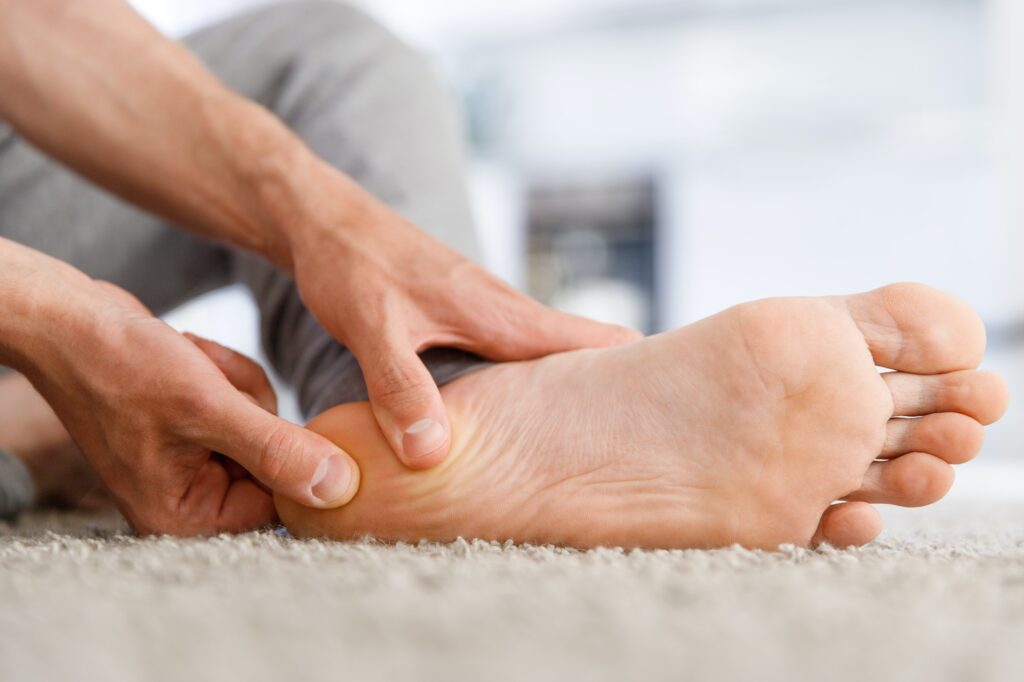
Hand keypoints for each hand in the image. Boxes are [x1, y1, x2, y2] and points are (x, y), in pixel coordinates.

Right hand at [13, 275, 358, 534]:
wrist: (71, 319)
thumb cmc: (123, 366)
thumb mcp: (208, 408)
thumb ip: (278, 451)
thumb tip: (341, 489)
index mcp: (185, 518)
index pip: (279, 504)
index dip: (292, 456)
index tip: (271, 413)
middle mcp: (190, 500)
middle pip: (277, 462)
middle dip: (252, 409)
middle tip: (207, 383)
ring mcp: (196, 463)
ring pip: (266, 425)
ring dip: (239, 385)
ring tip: (193, 367)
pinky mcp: (200, 428)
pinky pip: (247, 404)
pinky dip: (228, 374)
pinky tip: (192, 358)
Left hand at [288, 170, 641, 468]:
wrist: (323, 218)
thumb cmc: (350, 264)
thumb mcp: (371, 328)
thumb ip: (400, 389)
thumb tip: (434, 454)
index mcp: (497, 311)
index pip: (586, 342)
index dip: (630, 370)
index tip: (673, 408)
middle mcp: (503, 308)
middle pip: (581, 347)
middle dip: (612, 387)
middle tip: (646, 437)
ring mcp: (486, 308)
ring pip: (548, 349)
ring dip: (573, 383)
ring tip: (595, 433)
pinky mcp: (464, 311)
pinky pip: (516, 348)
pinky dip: (534, 375)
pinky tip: (525, 405)